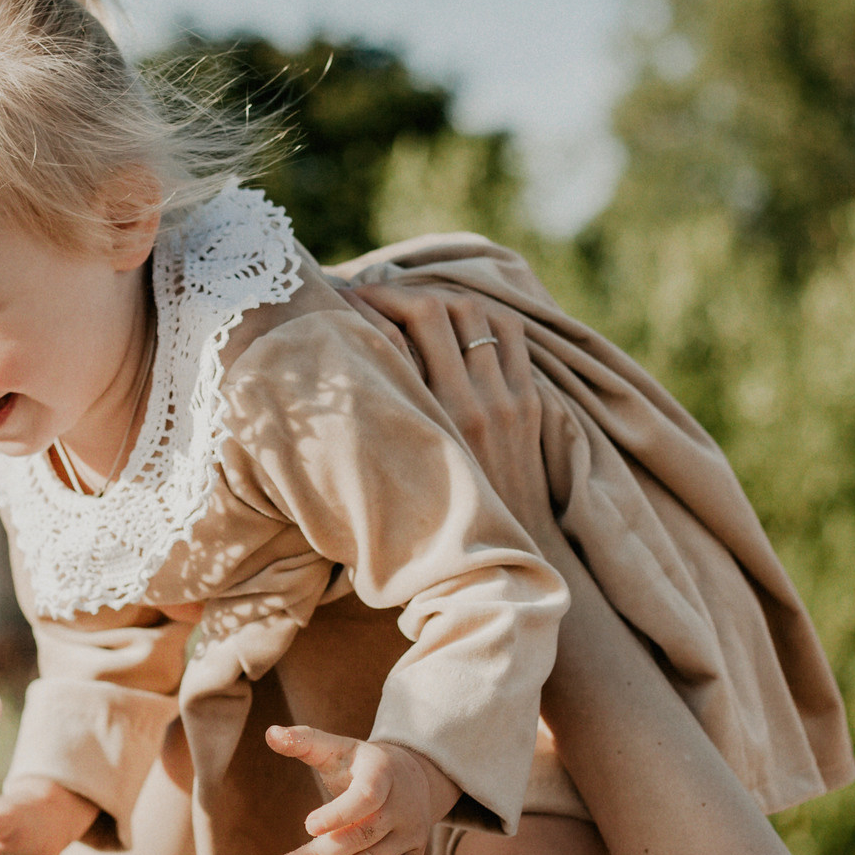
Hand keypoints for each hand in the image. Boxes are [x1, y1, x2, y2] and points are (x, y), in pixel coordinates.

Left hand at [266, 725, 460, 854]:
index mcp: (381, 773)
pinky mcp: (411, 854)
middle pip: (361, 835)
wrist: (414, 775)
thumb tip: (270, 733)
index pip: (364, 797)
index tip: (308, 826)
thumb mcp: (338, 748)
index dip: (338, 813)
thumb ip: (305, 742)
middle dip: (323, 854)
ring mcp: (407, 831)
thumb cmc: (361, 764)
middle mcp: (398, 804)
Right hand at [344, 282, 555, 544]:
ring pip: (473, 312)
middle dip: (396, 292)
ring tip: (409, 302)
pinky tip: (456, 320)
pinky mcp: (529, 402)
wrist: (499, 562)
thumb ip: (369, 429)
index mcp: (428, 422)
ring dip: (438, 297)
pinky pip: (509, 333)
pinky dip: (482, 315)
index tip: (343, 301)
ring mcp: (506, 399)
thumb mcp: (387, 481)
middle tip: (370, 294)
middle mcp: (470, 403)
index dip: (368, 305)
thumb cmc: (424, 530)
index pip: (399, 331)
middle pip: (434, 309)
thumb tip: (325, 385)